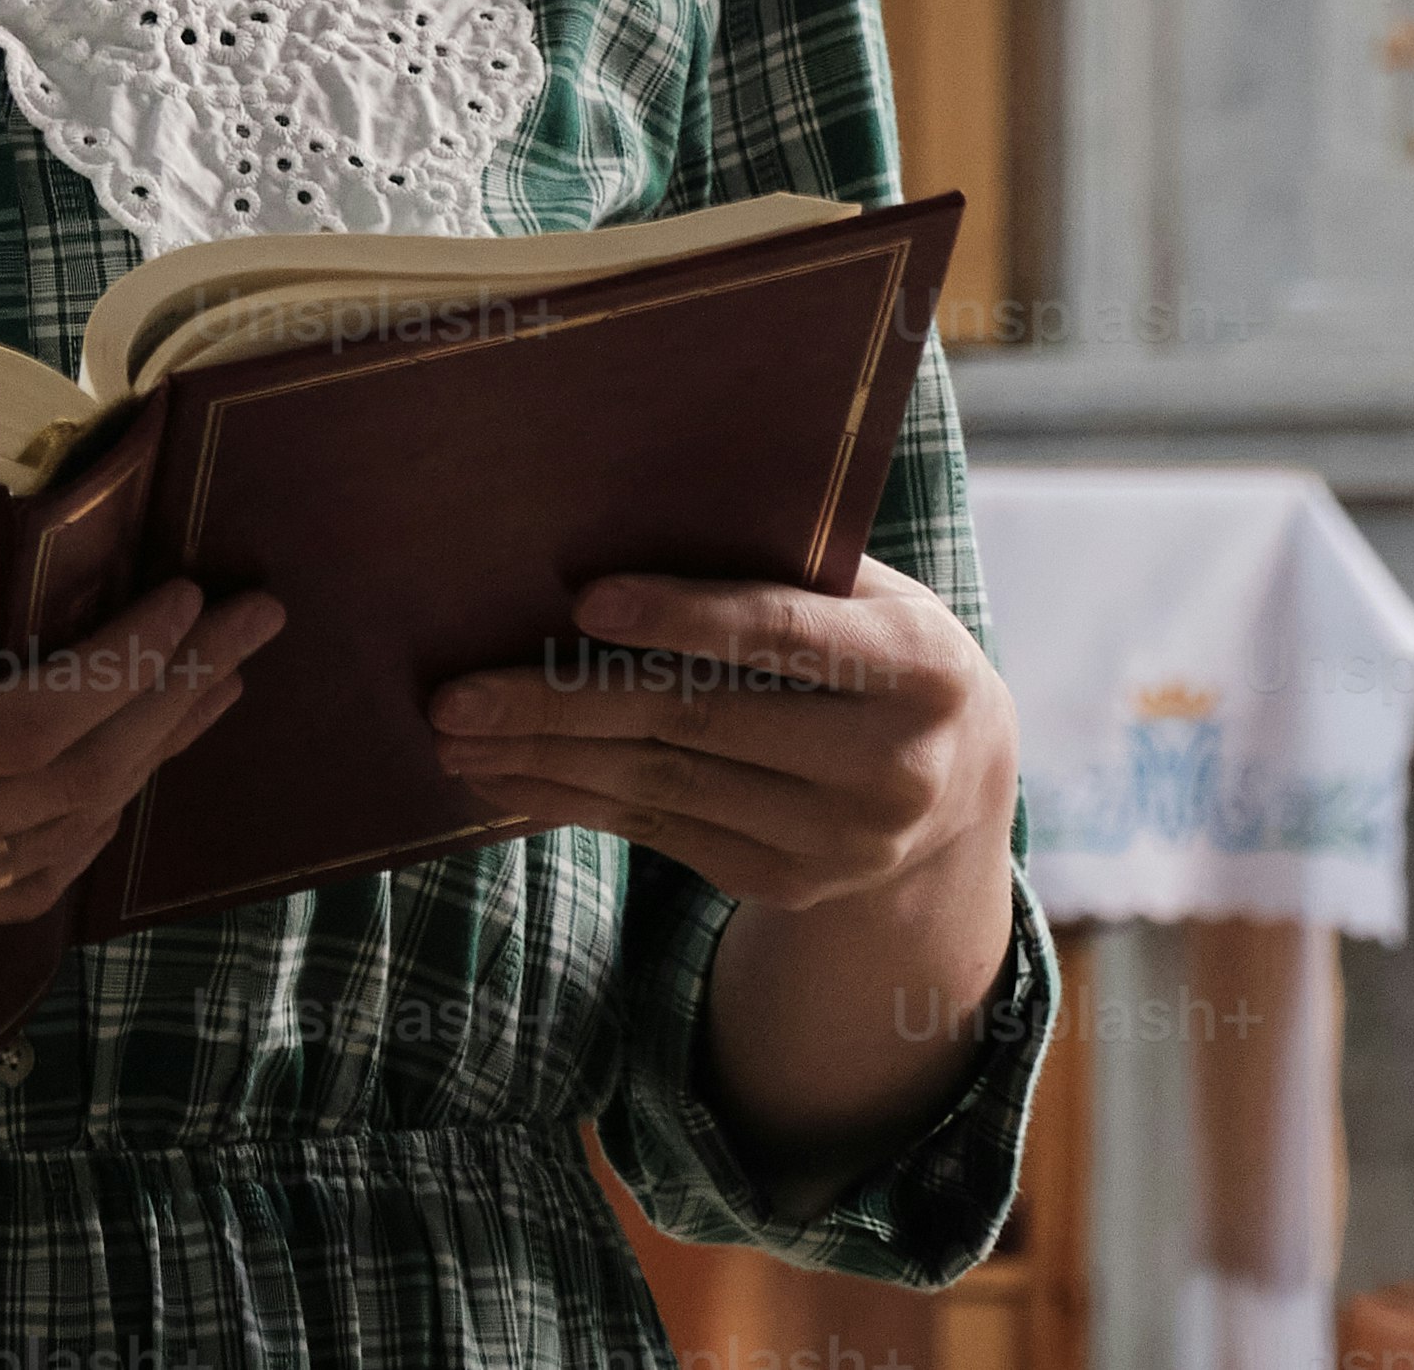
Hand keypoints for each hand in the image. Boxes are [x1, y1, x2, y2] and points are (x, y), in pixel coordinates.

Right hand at [0, 522, 279, 1038]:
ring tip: (216, 685)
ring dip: (144, 767)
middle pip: (58, 792)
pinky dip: (81, 836)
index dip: (108, 675)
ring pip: (46, 851)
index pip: (3, 739)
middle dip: (169, 702)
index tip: (178, 597)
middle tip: (251, 618)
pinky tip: (116, 788)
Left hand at [429, 564, 1015, 917]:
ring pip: (664, 786)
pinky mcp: (790, 882)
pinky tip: (508, 776)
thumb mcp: (865, 595)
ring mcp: (840, 838)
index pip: (782, 634)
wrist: (957, 779)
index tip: (582, 602)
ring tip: (456, 737)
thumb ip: (775, 569)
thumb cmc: (875, 645)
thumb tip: (611, 530)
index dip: (683, 617)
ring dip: (545, 761)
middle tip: (456, 693)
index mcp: (914, 662)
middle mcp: (887, 763)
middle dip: (563, 703)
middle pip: (699, 721)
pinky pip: (660, 833)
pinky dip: (574, 800)